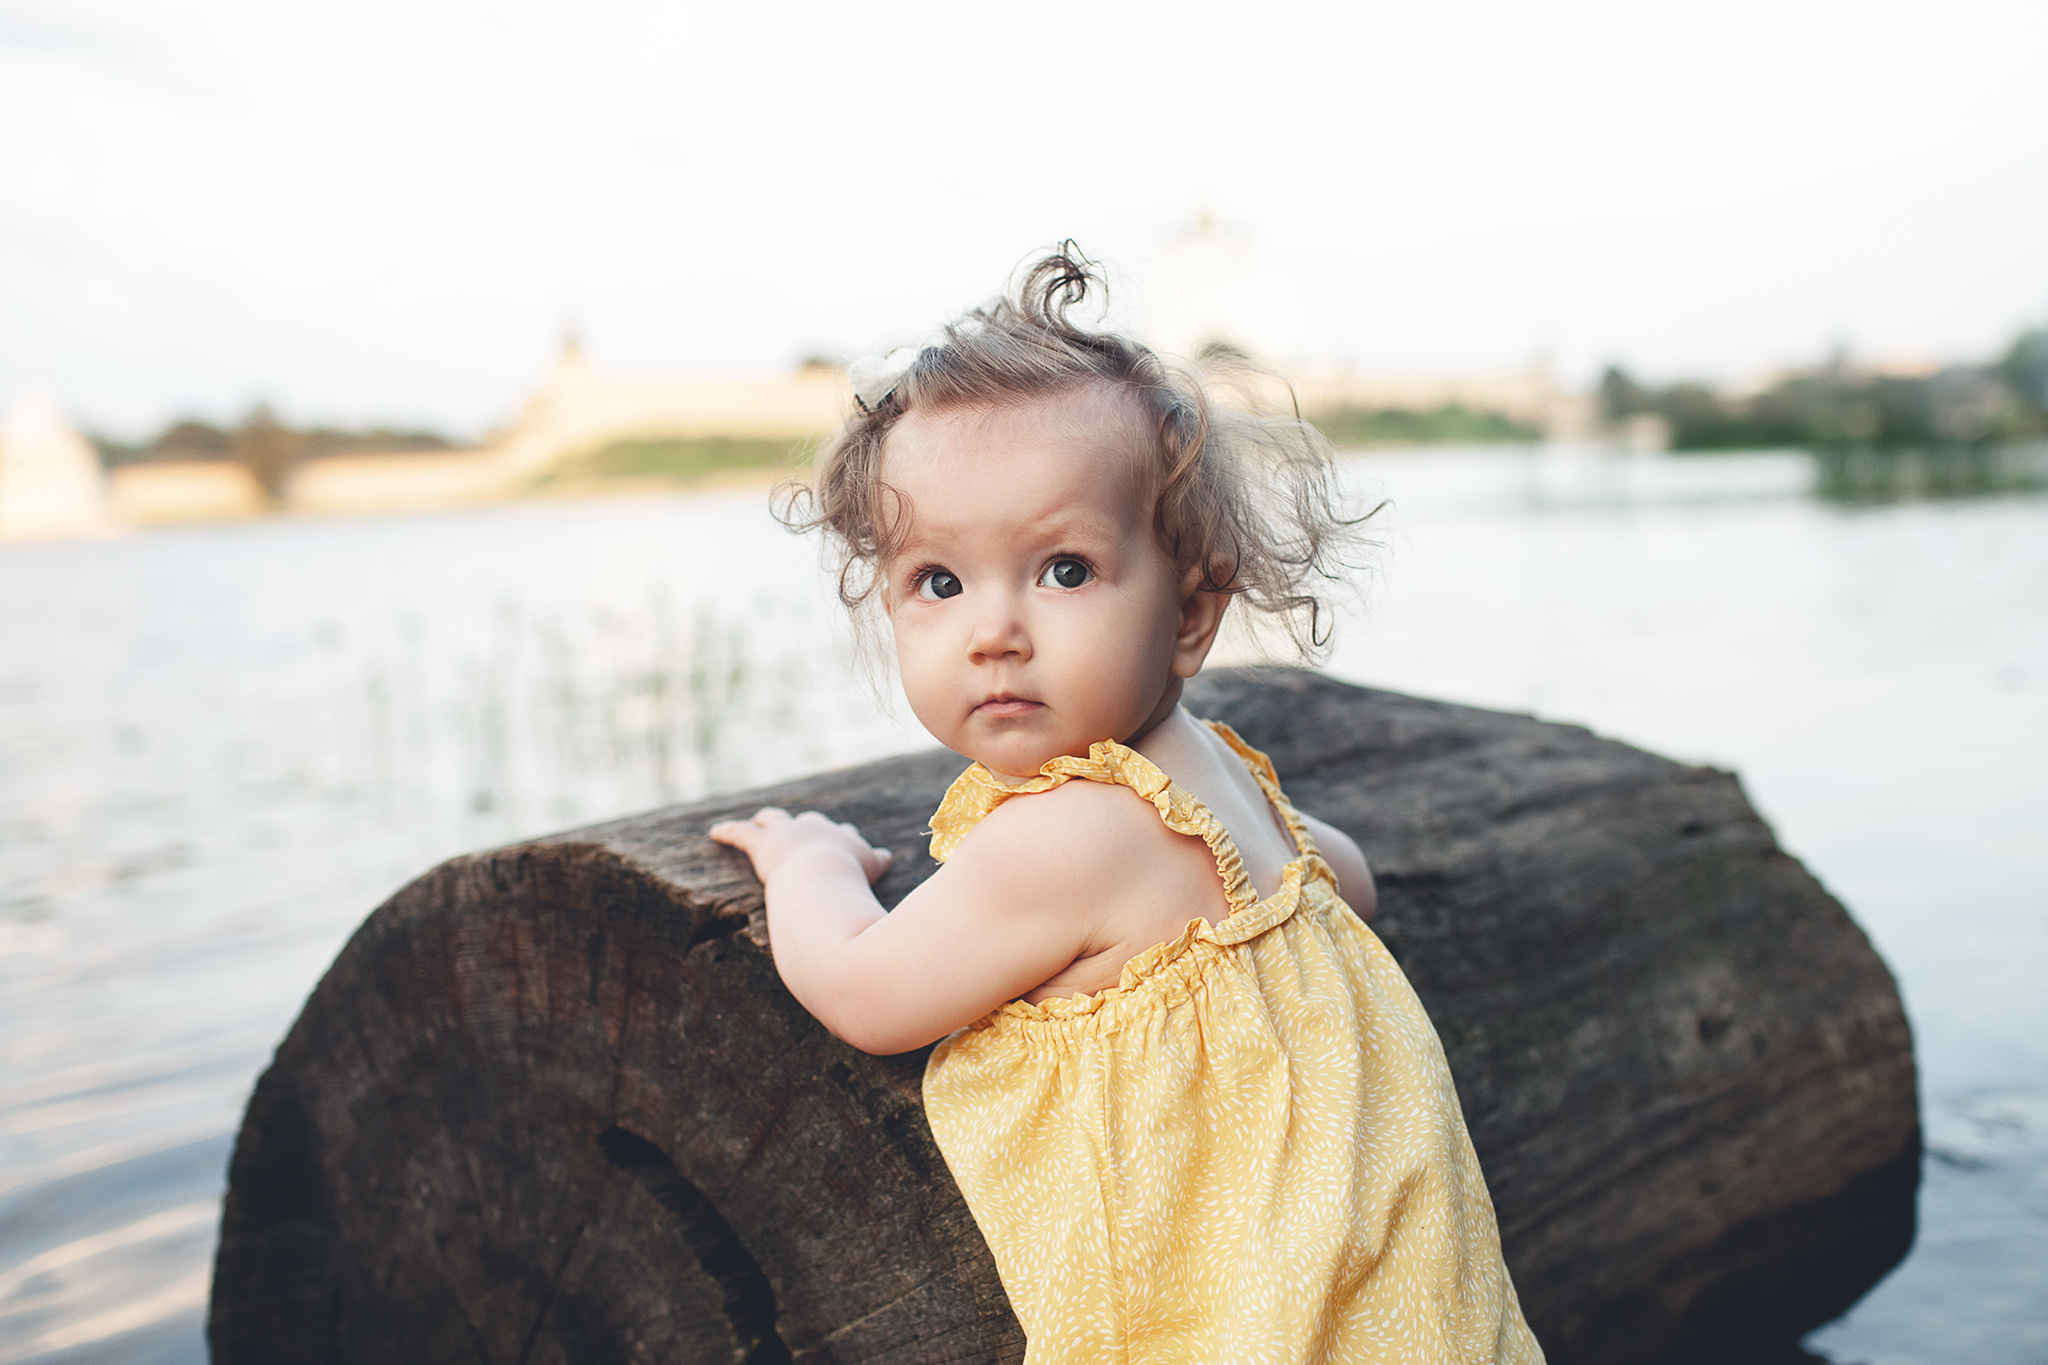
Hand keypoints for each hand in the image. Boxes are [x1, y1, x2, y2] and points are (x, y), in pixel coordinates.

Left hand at [707, 807, 893, 886]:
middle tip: (803, 828)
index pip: (844, 835)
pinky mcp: (763, 844)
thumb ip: (880, 865)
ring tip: (760, 820)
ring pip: (775, 819)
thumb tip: (889, 858)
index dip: (843, 838)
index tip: (846, 839)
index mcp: (843, 840)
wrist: (825, 877)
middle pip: (810, 821)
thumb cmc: (852, 882)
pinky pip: (740, 834)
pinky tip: (714, 833)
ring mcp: (788, 834)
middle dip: (806, 825)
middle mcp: (816, 830)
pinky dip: (726, 832)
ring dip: (767, 820)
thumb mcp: (873, 874)